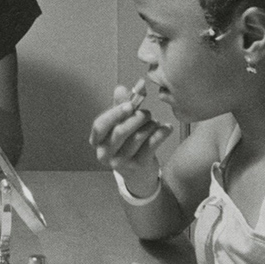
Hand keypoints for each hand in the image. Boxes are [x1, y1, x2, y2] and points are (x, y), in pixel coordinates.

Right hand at [88, 78, 171, 194]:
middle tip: (147, 113)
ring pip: (138, 138)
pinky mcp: (138, 167)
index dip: (114, 114)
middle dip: (136, 118)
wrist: (138, 175)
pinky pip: (151, 146)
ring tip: (155, 122)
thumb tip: (121, 88)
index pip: (100, 126)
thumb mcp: (120, 125)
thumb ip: (119, 106)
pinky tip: (167, 128)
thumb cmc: (126, 144)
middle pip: (120, 132)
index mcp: (97, 141)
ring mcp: (121, 163)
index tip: (130, 105)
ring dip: (150, 125)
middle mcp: (105, 154)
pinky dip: (161, 133)